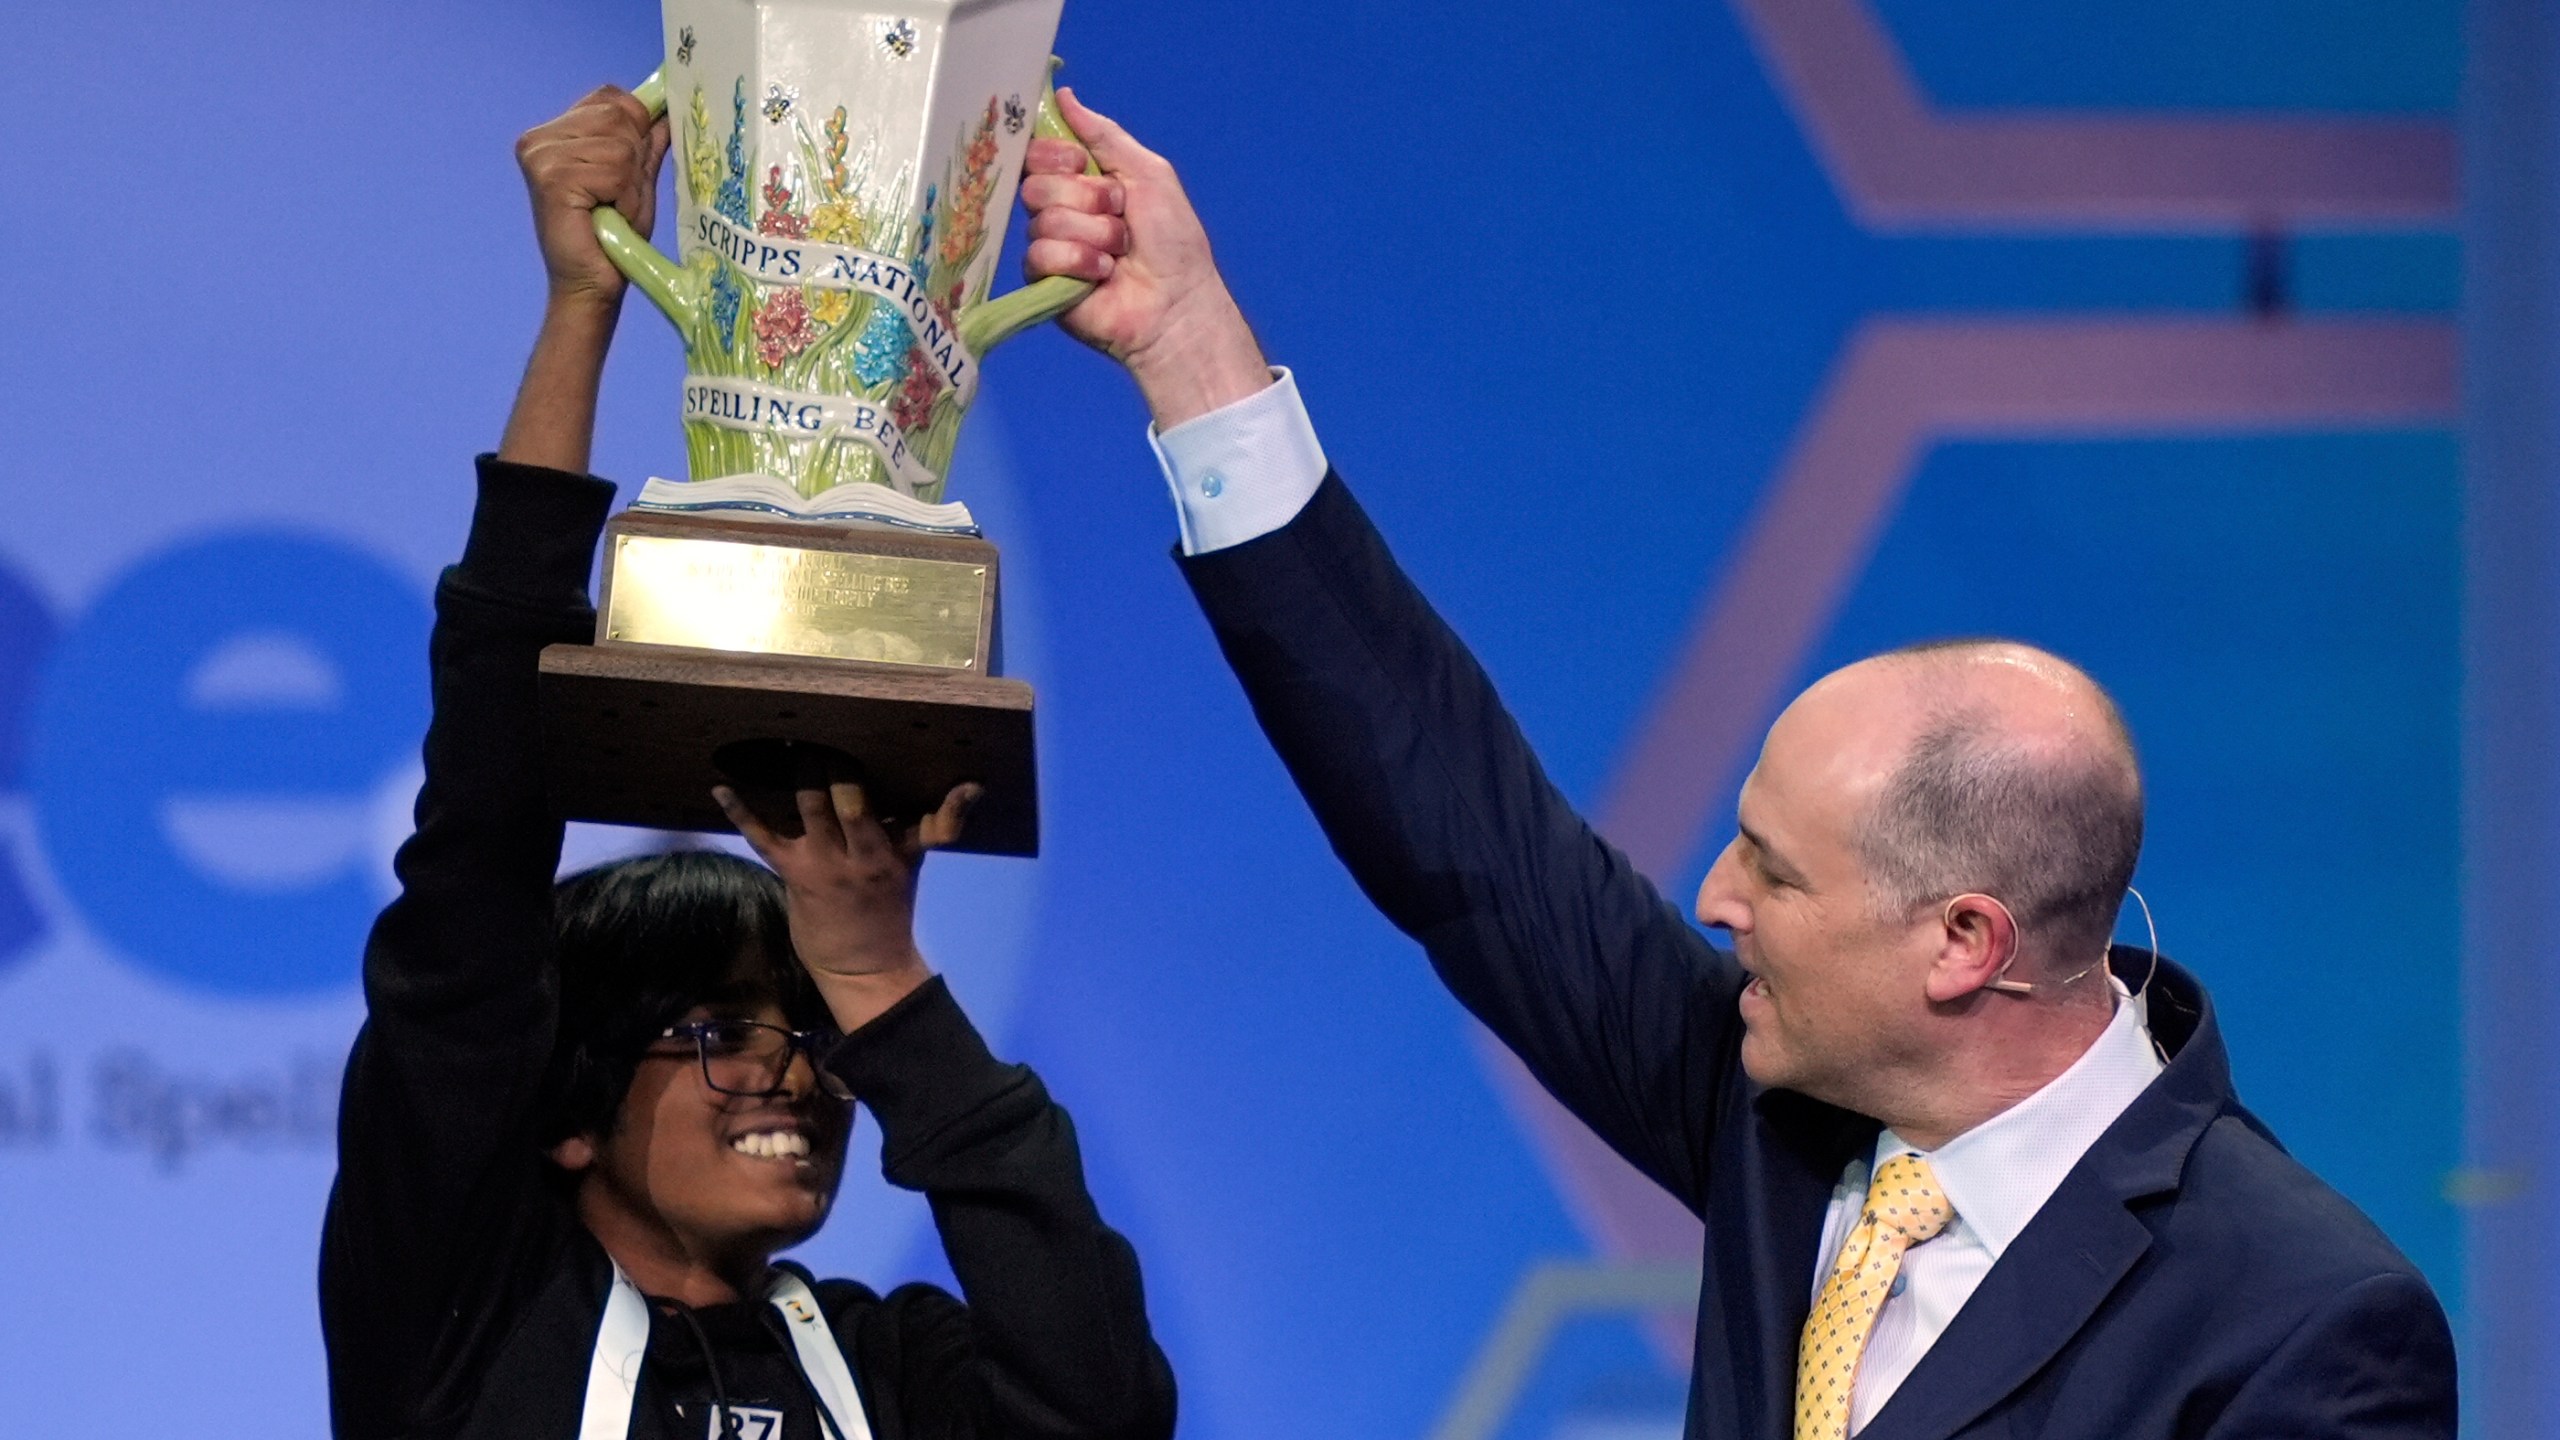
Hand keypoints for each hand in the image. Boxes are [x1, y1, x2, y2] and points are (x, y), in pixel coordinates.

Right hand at [515, 85, 669, 311]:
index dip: (636, 130)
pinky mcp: (552, 178)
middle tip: (617, 198)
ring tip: (612, 209)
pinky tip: (608, 217)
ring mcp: (541, 156)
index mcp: (554, 132)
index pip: (612, 97)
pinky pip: (616, 171)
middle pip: (619, 116)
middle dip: (634, 161)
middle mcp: (540, 139)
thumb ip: (646, 142)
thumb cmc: (614, 236)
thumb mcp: (636, 179)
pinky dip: (625, 198)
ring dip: (630, 185)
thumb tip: (666, 107)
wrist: (594, 285)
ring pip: (620, 146)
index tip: (627, 172)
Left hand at [713, 759, 980, 1031]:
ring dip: (800, 775)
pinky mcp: (795, 873)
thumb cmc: (889, 908)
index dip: (922, 791)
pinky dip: (742, 811)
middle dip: (838, 768)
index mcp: (897, 852)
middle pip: (851, 803)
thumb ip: (931, 825)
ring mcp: (826, 864)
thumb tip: (970, 786)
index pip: (921, 818)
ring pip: (811, 809)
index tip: (899, 746)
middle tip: (825, 730)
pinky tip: (720, 789)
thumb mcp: (912, 865)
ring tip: (788, 741)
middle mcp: (863, 854)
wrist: (864, 968)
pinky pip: (763, 838)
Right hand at [1020, 88, 1271, 428]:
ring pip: (1043, 220)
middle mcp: (1060, 212)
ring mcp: (1050, 248)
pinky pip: (1040, 255)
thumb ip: (1105, 134)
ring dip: (1094, 233)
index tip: (1086, 165)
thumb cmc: (1172, 241)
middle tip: (1119, 215)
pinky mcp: (1043, 283)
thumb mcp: (1148, 173)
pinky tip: (1104, 275)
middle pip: (1036, 184)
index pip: (1038, 153)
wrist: (1177, 302)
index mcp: (1080, 182)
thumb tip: (1063, 95)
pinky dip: (1080, 261)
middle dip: (1086, 197)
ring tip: (1120, 252)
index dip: (1057, 156)